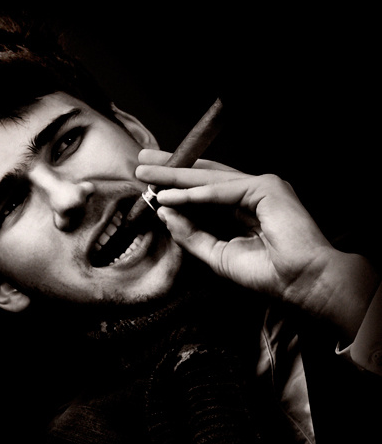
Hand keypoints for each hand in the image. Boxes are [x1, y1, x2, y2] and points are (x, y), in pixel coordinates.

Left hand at [136, 151, 377, 339]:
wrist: (301, 284)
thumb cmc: (268, 275)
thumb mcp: (218, 256)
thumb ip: (193, 235)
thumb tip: (164, 212)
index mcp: (246, 208)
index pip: (205, 192)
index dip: (177, 185)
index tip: (149, 183)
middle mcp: (254, 193)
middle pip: (205, 177)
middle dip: (172, 169)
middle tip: (141, 159)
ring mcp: (262, 187)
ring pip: (210, 180)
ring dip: (177, 175)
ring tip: (147, 171)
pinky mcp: (267, 188)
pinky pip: (223, 191)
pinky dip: (195, 194)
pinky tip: (170, 195)